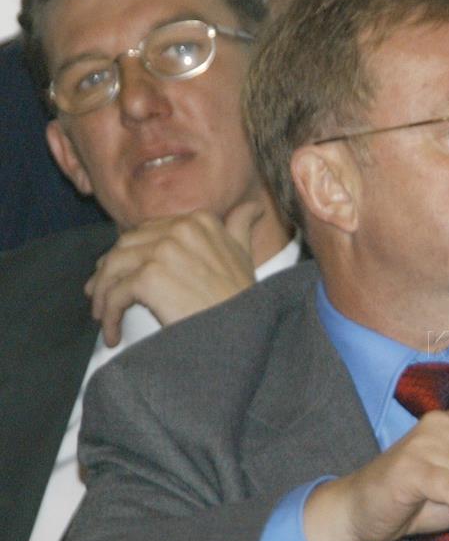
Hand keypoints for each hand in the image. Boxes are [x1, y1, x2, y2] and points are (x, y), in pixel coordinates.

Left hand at [86, 202, 261, 345]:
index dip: (134, 253)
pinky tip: (113, 334)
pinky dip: (109, 315)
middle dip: (110, 272)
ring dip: (103, 293)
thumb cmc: (241, 301)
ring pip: (113, 268)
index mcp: (200, 220)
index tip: (126, 273)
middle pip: (126, 246)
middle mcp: (181, 228)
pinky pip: (114, 294)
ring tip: (104, 315)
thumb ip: (239, 227)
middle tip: (103, 295)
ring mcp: (163, 251)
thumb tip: (253, 207)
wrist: (240, 334)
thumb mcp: (244, 256)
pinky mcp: (148, 277)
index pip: (149, 231)